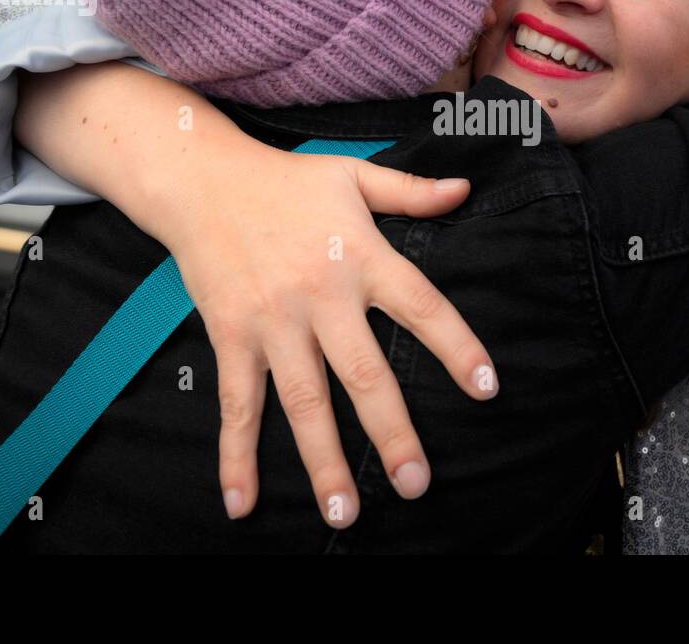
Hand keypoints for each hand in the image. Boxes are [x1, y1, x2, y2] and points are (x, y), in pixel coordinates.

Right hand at [160, 135, 498, 528]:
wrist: (201, 180)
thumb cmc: (286, 180)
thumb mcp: (354, 174)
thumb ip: (411, 191)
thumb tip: (466, 188)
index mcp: (361, 256)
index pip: (421, 305)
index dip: (457, 346)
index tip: (486, 388)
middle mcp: (320, 295)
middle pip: (363, 372)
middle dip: (391, 431)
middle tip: (415, 484)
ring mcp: (273, 321)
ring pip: (303, 401)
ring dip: (323, 460)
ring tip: (344, 513)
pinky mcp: (231, 337)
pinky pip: (237, 404)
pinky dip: (237, 455)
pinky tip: (244, 502)